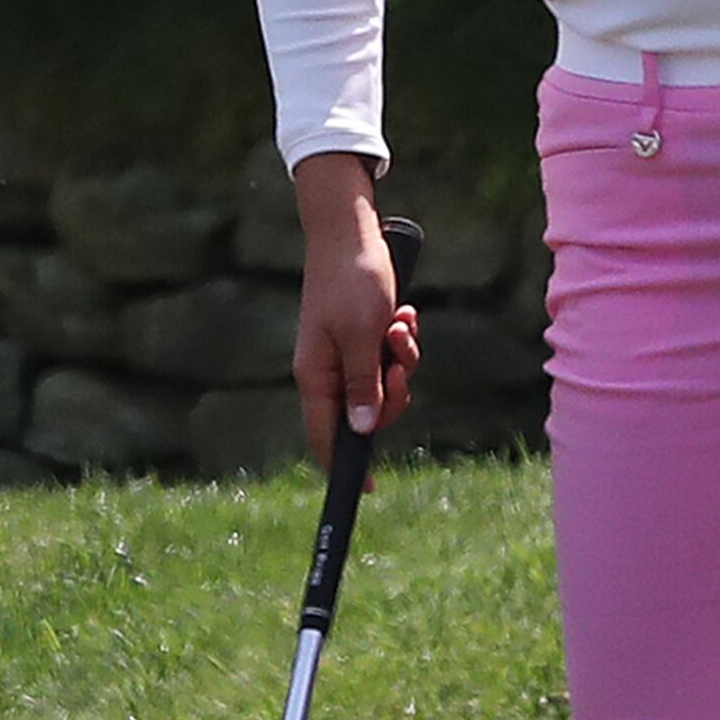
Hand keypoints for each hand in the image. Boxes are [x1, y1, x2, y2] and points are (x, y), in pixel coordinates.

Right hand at [289, 151, 418, 466]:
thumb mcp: (363, 337)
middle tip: (399, 362)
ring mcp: (345, 353)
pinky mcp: (362, 335)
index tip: (368, 488)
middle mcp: (328, 370)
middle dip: (394, 393)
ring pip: (384, 384)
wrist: (350, 231)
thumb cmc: (353, 281)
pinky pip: (389, 357)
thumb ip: (363, 385)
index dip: (346, 465)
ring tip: (400, 324)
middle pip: (366, 413)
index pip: (326, 437)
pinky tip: (402, 313)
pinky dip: (402, 341)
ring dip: (403, 359)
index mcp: (316, 376)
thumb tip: (361, 431)